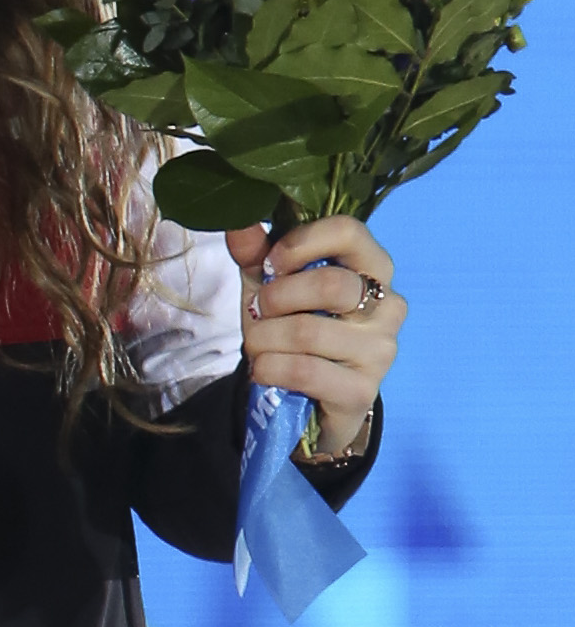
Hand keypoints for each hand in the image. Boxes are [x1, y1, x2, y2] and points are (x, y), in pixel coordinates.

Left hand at [231, 213, 402, 460]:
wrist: (306, 402)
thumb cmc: (292, 332)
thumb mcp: (271, 288)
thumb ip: (256, 255)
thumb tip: (237, 223)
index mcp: (372, 268)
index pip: (349, 231)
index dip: (301, 242)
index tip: (271, 263)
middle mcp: (388, 306)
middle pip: (330, 284)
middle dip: (276, 298)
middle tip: (257, 312)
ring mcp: (380, 350)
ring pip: (308, 331)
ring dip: (264, 339)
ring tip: (258, 347)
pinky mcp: (362, 391)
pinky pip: (303, 371)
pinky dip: (269, 369)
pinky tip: (264, 371)